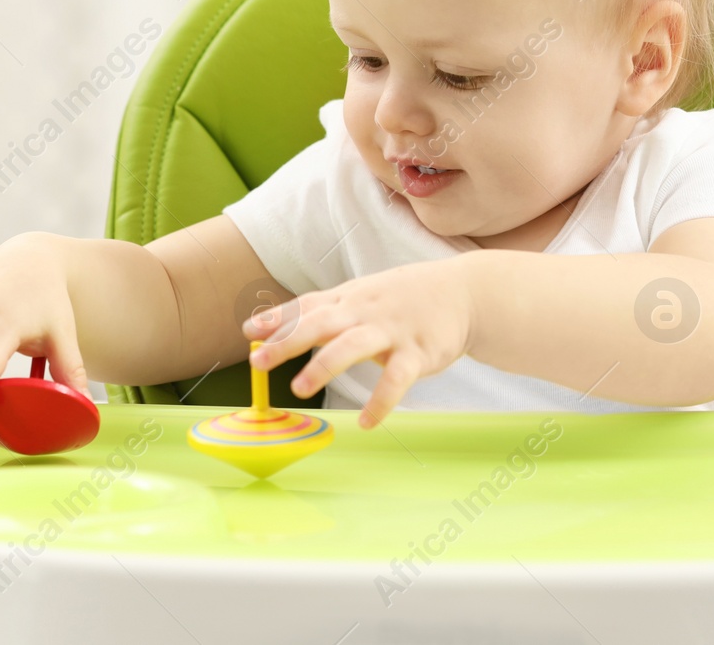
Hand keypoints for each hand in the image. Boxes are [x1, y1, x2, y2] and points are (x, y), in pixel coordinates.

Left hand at [242, 255, 478, 428]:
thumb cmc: (404, 298)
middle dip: (288, 342)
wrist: (465, 292)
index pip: (308, 306)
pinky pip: (397, 378)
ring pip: (352, 346)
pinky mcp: (418, 352)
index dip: (278, 319)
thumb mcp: (361, 295)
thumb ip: (319, 310)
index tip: (249, 333)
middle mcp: (366, 311)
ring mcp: (392, 330)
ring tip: (300, 389)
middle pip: (320, 323)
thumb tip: (263, 324)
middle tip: (259, 362)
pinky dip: (381, 401)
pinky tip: (366, 421)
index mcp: (350, 298)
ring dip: (324, 366)